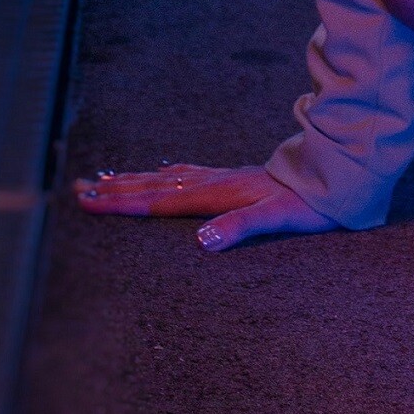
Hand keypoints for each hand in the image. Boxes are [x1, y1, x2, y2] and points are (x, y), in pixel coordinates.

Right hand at [73, 161, 334, 251]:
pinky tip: (158, 172)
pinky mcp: (232, 177)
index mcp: (217, 195)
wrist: (336, 175)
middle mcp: (213, 182)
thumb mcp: (279, 219)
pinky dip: (160, 173)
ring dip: (132, 179)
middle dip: (114, 190)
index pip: (158, 202)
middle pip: (153, 186)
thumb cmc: (309, 203)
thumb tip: (202, 241)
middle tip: (77, 189)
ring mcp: (221, 177)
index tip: (87, 202)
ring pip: (164, 177)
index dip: (121, 204)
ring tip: (102, 177)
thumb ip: (241, 228)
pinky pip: (184, 173)